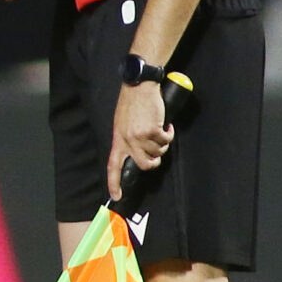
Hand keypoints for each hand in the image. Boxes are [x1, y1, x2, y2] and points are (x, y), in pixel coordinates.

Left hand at [106, 79, 172, 202]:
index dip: (114, 183)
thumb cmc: (131, 103)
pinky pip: (165, 139)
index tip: (116, 196)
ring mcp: (140, 136)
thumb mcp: (122, 123)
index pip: (113, 166)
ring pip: (158, 152)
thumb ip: (126, 139)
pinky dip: (168, 132)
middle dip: (155, 161)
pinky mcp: (153, 130)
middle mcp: (128, 140)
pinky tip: (165, 123)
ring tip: (159, 128)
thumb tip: (135, 154)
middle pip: (145, 164)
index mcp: (118, 139)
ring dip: (163, 142)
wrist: (139, 86)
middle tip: (158, 149)